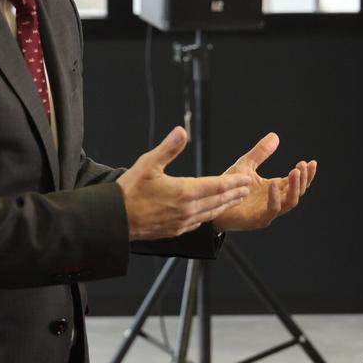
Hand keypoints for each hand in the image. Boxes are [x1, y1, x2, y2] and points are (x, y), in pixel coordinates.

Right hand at [116, 126, 251, 238]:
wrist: (115, 220)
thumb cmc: (129, 190)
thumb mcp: (148, 163)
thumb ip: (168, 148)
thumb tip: (182, 131)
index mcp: (184, 191)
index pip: (218, 186)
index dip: (234, 182)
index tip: (246, 178)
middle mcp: (188, 209)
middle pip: (219, 200)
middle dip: (235, 193)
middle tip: (247, 188)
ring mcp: (182, 222)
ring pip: (211, 213)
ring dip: (226, 205)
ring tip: (236, 199)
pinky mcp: (175, 230)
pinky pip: (199, 222)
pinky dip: (210, 215)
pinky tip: (211, 212)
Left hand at [211, 132, 316, 232]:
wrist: (212, 203)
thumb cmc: (230, 187)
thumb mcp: (246, 165)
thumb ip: (260, 153)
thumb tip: (275, 136)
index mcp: (275, 189)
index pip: (296, 182)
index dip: (306, 173)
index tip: (311, 162)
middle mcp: (275, 201)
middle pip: (297, 192)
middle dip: (303, 179)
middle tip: (303, 165)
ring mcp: (268, 212)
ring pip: (290, 202)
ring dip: (295, 188)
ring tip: (295, 172)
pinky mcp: (258, 219)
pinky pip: (272, 210)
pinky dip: (275, 198)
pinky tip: (274, 183)